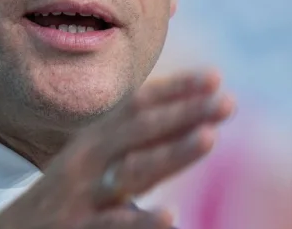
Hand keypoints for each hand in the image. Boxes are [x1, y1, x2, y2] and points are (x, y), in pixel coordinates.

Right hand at [0, 70, 234, 228]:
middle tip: (226, 101)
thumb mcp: (92, 160)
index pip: (138, 106)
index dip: (174, 90)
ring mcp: (85, 194)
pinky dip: (141, 222)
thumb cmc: (65, 196)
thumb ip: (131, 142)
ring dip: (172, 153)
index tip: (214, 78)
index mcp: (96, 139)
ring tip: (210, 138)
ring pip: (133, 171)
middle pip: (141, 130)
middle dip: (185, 113)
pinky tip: (170, 216)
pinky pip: (114, 226)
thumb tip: (187, 121)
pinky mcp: (79, 228)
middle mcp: (89, 159)